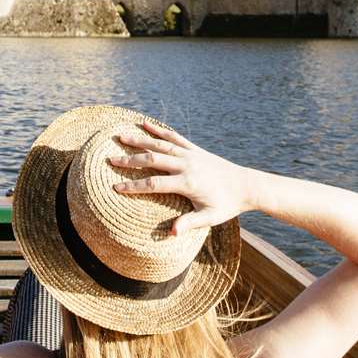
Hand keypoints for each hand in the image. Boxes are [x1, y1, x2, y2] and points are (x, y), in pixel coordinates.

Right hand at [108, 121, 251, 235]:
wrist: (246, 185)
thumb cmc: (227, 205)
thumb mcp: (210, 218)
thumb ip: (189, 224)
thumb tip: (170, 234)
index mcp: (187, 183)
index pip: (154, 184)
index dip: (133, 186)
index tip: (115, 187)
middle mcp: (187, 165)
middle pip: (153, 160)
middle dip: (130, 160)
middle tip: (110, 159)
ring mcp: (190, 154)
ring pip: (161, 144)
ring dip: (140, 140)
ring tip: (120, 136)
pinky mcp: (194, 149)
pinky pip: (174, 137)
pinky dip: (159, 130)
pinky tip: (145, 124)